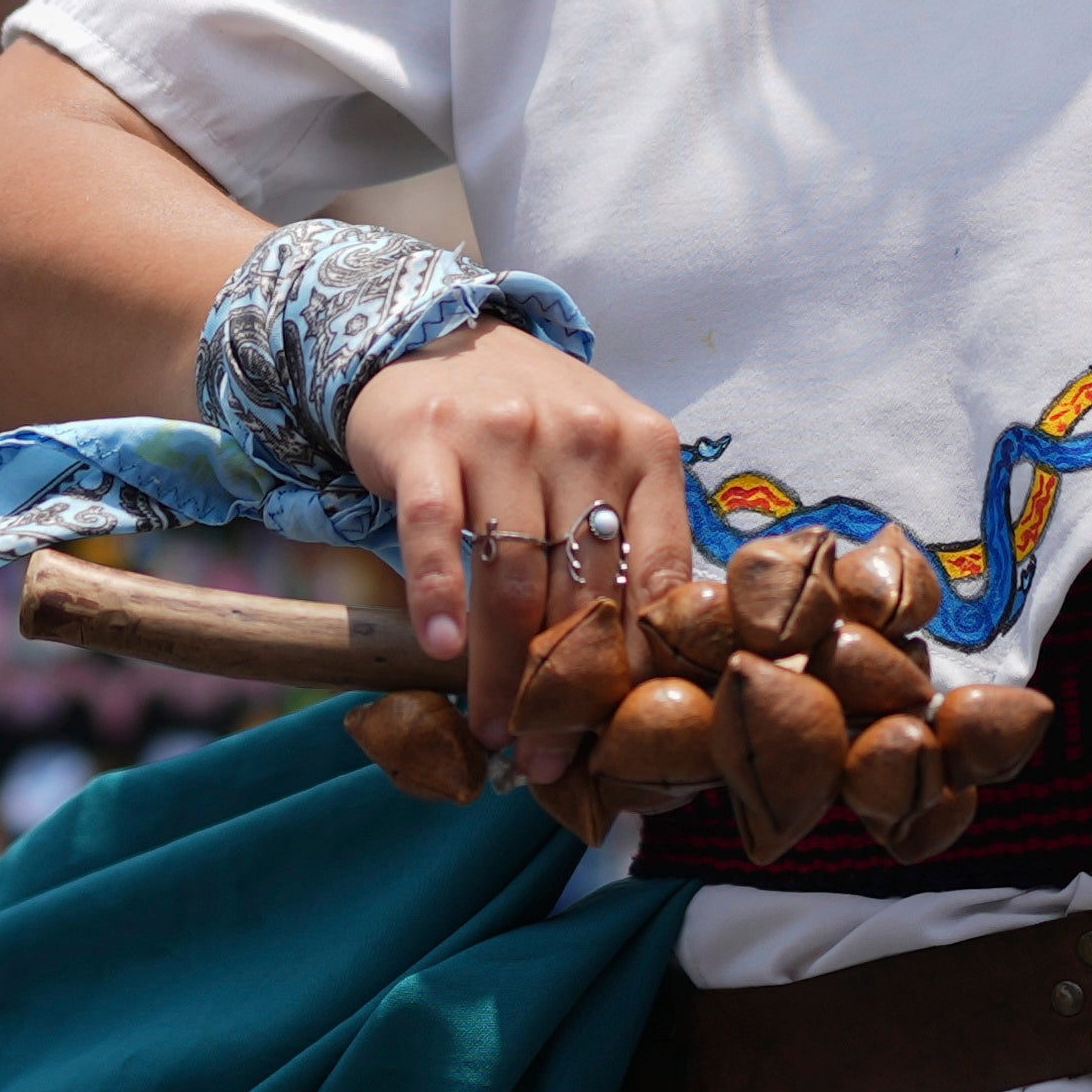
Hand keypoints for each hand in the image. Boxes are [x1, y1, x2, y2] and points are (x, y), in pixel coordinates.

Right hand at [339, 322, 702, 771]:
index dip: (639, 669)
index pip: (660, 577)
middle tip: (547, 759)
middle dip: (565, 688)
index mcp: (648, 450)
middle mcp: (585, 436)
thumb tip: (651, 679)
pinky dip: (438, 594)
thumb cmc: (533, 425)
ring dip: (500, 666)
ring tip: (493, 729)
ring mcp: (505, 433)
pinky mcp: (431, 436)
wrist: (436, 332)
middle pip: (583, 590)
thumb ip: (631, 545)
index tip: (620, 738)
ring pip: (513, 575)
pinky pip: (436, 531)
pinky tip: (439, 650)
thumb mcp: (604, 463)